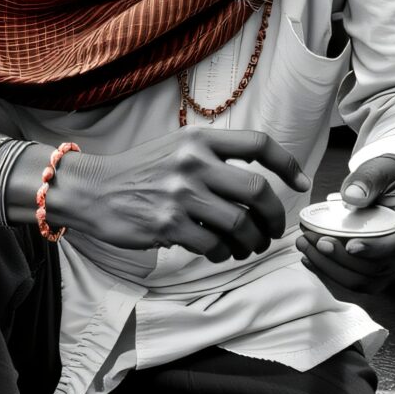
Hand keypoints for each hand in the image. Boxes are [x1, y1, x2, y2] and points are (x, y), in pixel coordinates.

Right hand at [45, 129, 299, 263]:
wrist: (93, 190)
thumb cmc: (141, 172)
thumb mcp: (178, 149)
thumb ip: (214, 157)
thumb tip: (258, 184)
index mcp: (200, 140)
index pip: (258, 144)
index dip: (287, 163)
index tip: (301, 183)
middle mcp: (193, 162)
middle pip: (257, 191)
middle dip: (274, 216)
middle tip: (273, 230)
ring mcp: (181, 194)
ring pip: (240, 224)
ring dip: (252, 242)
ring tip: (249, 247)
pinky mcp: (168, 225)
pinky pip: (214, 245)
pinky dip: (223, 253)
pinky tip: (219, 252)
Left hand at [301, 156, 394, 292]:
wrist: (394, 189)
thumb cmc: (391, 179)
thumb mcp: (383, 169)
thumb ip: (368, 179)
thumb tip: (351, 196)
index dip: (374, 248)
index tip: (349, 245)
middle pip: (373, 268)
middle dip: (339, 257)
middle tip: (312, 238)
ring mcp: (388, 267)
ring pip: (359, 281)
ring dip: (328, 267)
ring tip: (304, 244)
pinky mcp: (372, 272)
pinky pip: (350, 282)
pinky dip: (327, 272)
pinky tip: (309, 257)